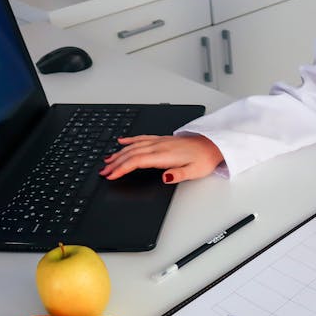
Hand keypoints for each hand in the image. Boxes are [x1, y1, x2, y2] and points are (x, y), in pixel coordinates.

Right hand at [100, 135, 223, 182]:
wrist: (212, 145)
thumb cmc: (204, 159)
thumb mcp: (194, 172)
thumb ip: (178, 174)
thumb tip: (165, 177)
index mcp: (165, 155)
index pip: (137, 161)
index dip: (122, 168)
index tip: (111, 175)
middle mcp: (159, 146)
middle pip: (131, 154)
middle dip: (115, 163)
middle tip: (103, 171)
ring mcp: (160, 141)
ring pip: (134, 146)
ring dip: (118, 153)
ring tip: (107, 161)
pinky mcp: (162, 139)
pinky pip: (141, 138)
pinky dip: (130, 140)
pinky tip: (121, 142)